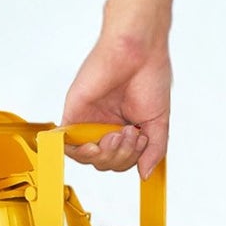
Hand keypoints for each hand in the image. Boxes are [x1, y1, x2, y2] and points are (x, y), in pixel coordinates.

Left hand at [61, 30, 170, 178]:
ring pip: (89, 158)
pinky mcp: (74, 113)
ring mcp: (89, 120)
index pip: (123, 160)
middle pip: (107, 162)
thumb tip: (145, 174)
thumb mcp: (158, 122)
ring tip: (118, 133)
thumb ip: (154, 150)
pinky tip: (94, 145)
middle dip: (121, 156)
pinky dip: (79, 152)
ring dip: (107, 154)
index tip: (141, 137)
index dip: (131, 158)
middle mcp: (106, 125)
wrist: (137, 51)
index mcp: (125, 127)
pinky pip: (67, 144)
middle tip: (131, 132)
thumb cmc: (150, 77)